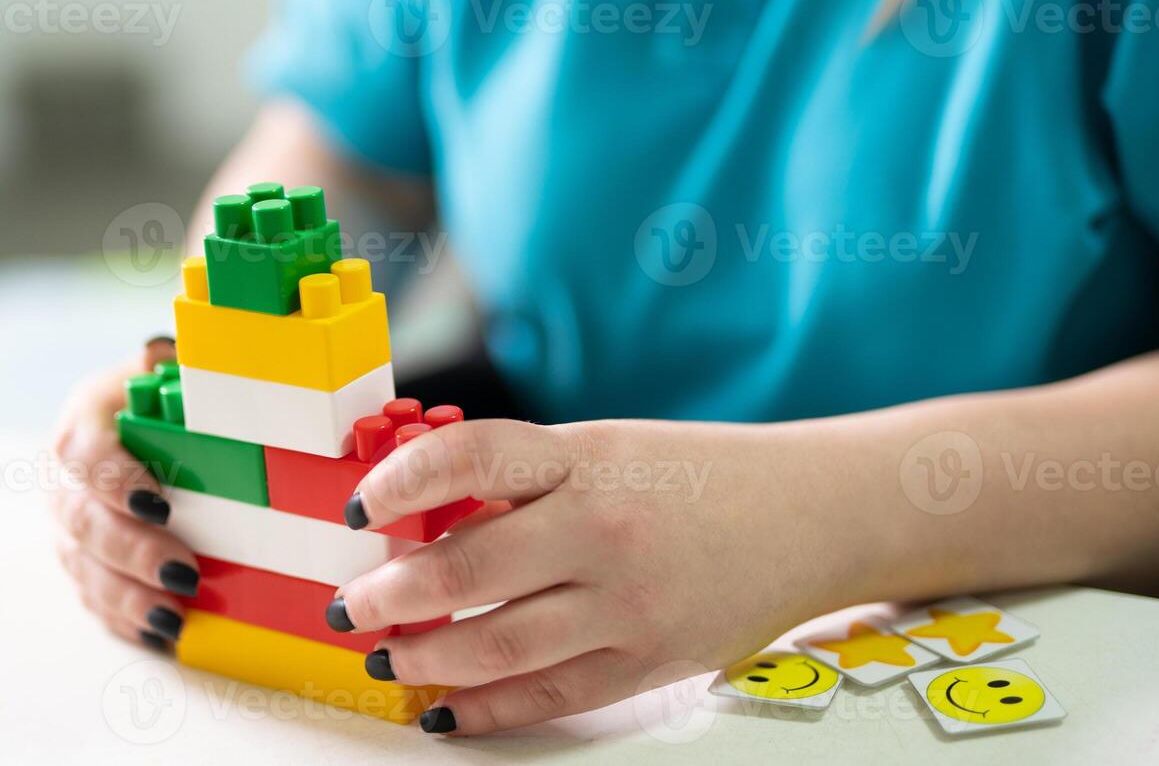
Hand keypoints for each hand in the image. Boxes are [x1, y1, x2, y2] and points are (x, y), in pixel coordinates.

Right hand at [49, 337, 200, 650]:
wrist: (143, 414)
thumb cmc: (167, 393)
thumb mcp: (172, 371)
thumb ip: (183, 372)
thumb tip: (209, 363)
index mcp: (83, 422)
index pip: (82, 454)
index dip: (115, 482)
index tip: (160, 504)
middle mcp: (63, 478)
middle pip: (80, 521)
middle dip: (131, 552)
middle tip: (185, 573)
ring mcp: (67, 525)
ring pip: (81, 568)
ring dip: (126, 597)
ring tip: (173, 617)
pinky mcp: (82, 562)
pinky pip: (93, 599)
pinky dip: (126, 620)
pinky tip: (163, 635)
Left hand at [334, 418, 865, 734]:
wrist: (808, 514)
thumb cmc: (693, 475)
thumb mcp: (604, 449)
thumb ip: (521, 482)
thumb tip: (419, 523)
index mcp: (584, 456)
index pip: (467, 459)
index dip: (397, 483)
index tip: (358, 509)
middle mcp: (603, 527)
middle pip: (465, 568)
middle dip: (389, 594)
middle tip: (351, 606)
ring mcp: (627, 603)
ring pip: (495, 645)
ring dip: (422, 656)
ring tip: (386, 654)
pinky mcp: (647, 662)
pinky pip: (547, 697)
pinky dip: (484, 709)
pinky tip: (443, 706)